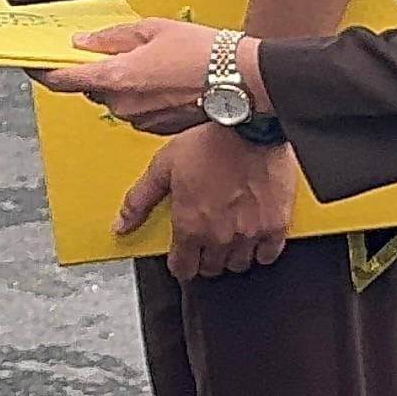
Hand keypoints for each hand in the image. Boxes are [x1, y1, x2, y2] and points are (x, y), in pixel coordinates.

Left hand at [38, 19, 244, 135]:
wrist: (240, 82)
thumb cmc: (203, 53)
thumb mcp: (152, 29)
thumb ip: (112, 38)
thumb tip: (84, 43)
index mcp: (116, 78)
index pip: (61, 80)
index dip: (43, 70)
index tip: (33, 62)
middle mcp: (122, 105)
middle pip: (90, 87)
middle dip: (96, 69)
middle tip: (117, 50)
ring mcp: (138, 120)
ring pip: (113, 99)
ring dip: (122, 82)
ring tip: (152, 63)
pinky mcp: (154, 129)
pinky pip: (134, 110)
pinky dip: (140, 96)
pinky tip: (163, 80)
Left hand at [117, 123, 298, 278]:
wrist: (248, 125)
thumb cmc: (208, 142)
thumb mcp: (163, 166)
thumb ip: (141, 200)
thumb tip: (121, 225)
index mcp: (190, 225)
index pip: (183, 268)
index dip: (180, 263)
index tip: (182, 256)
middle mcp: (220, 236)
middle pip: (211, 270)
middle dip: (204, 258)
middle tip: (204, 240)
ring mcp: (250, 233)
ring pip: (239, 265)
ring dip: (231, 255)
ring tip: (228, 236)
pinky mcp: (275, 225)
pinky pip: (268, 255)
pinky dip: (261, 250)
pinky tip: (254, 235)